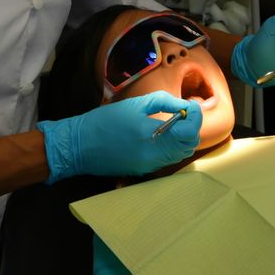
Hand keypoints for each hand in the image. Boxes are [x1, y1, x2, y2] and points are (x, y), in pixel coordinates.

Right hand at [37, 91, 200, 183]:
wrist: (80, 145)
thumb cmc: (105, 121)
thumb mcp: (135, 104)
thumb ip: (163, 102)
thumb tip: (184, 105)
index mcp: (153, 135)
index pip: (190, 131)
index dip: (195, 117)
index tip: (190, 105)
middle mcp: (155, 155)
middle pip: (189, 145)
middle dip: (191, 128)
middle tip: (183, 113)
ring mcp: (150, 166)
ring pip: (180, 155)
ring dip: (182, 138)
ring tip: (173, 123)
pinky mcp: (143, 171)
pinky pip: (167, 160)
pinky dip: (171, 147)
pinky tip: (161, 135)